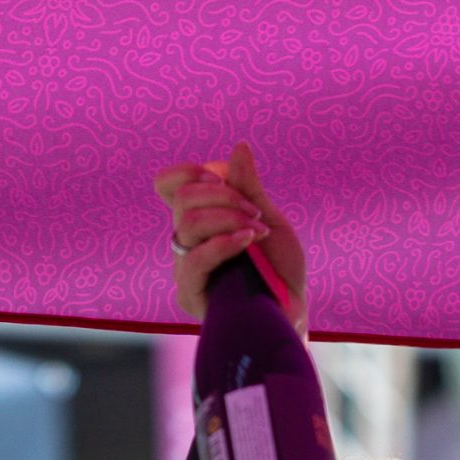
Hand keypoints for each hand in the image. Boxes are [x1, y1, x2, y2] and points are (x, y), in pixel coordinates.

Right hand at [154, 142, 307, 330]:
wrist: (290, 313)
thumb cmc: (280, 270)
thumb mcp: (268, 219)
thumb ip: (249, 187)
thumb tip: (239, 146)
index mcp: (198, 220)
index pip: (169, 185)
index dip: (188, 172)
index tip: (221, 176)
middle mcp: (186, 241)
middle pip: (182, 198)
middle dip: (224, 195)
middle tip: (255, 212)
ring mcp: (184, 267)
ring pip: (189, 222)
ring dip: (229, 218)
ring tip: (258, 232)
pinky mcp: (189, 292)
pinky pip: (197, 257)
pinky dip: (224, 242)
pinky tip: (247, 242)